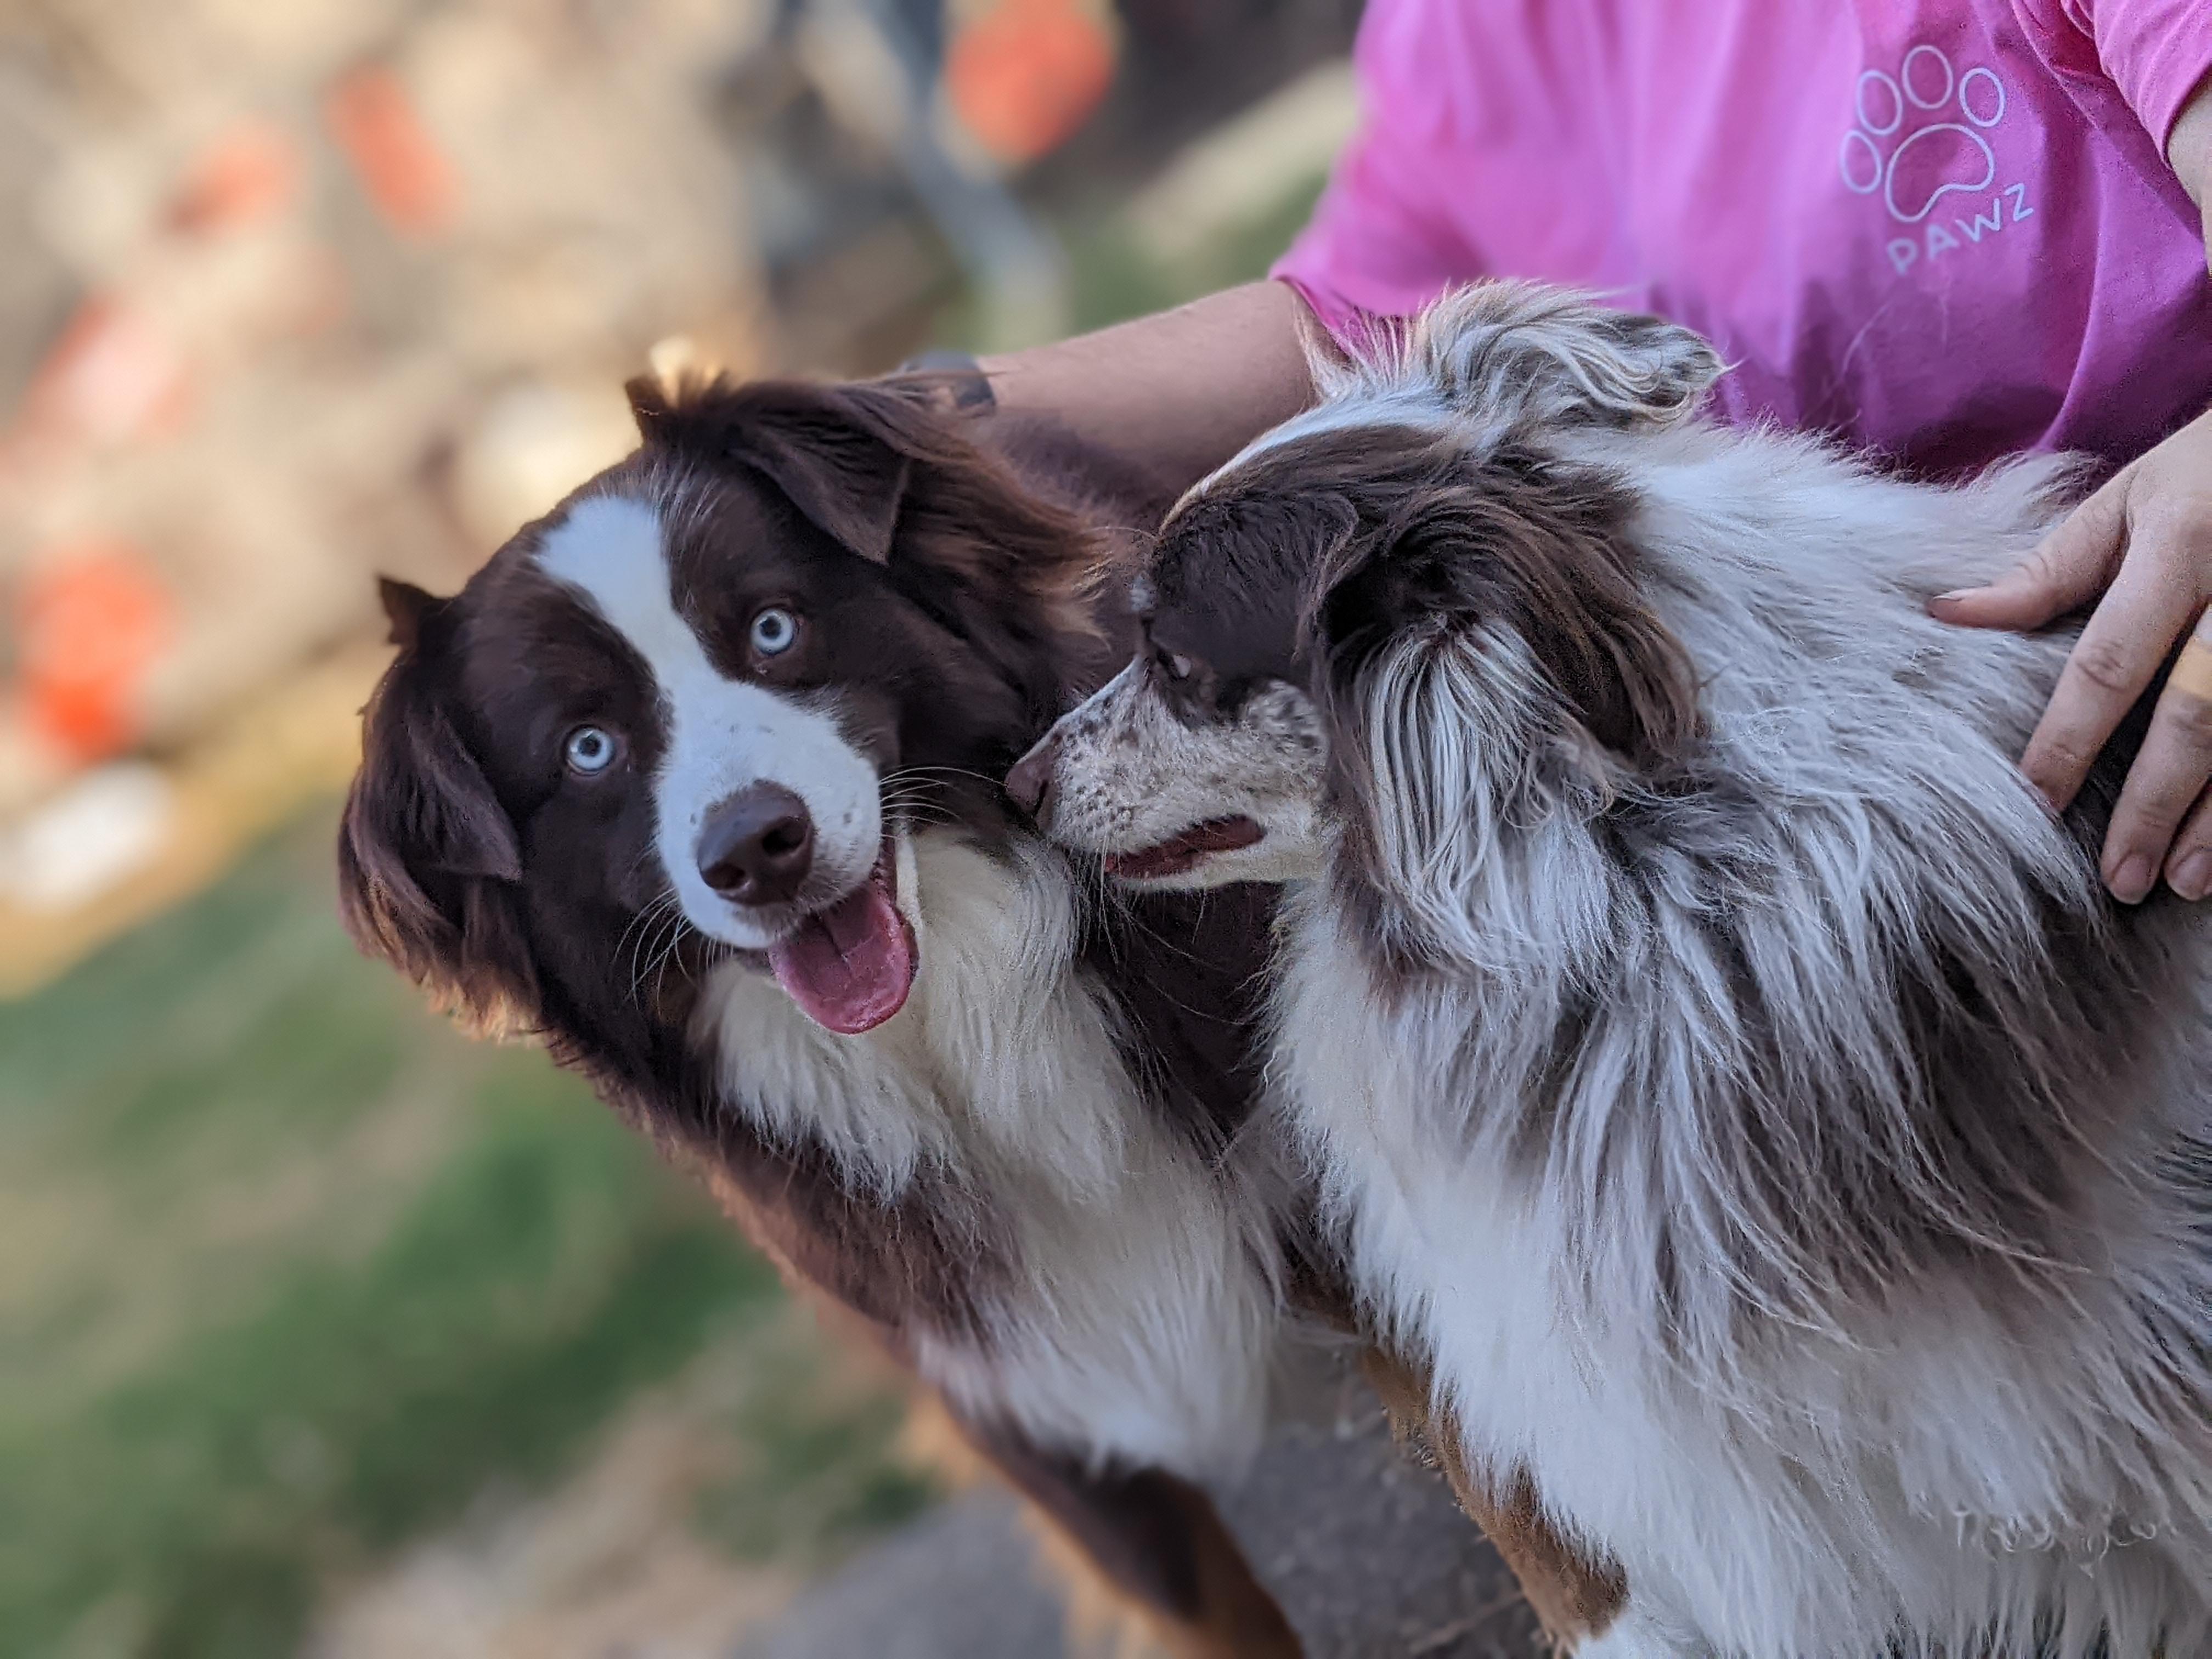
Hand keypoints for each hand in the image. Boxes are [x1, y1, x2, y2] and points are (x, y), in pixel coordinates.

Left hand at [1931, 407, 2211, 900]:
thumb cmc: (2209, 469)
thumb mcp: (2128, 497)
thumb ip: (2049, 568)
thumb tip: (1945, 614)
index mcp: (2179, 544)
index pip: (2110, 659)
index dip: (2071, 736)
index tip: (2036, 802)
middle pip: (2197, 713)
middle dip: (2157, 803)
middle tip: (2121, 878)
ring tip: (2183, 882)